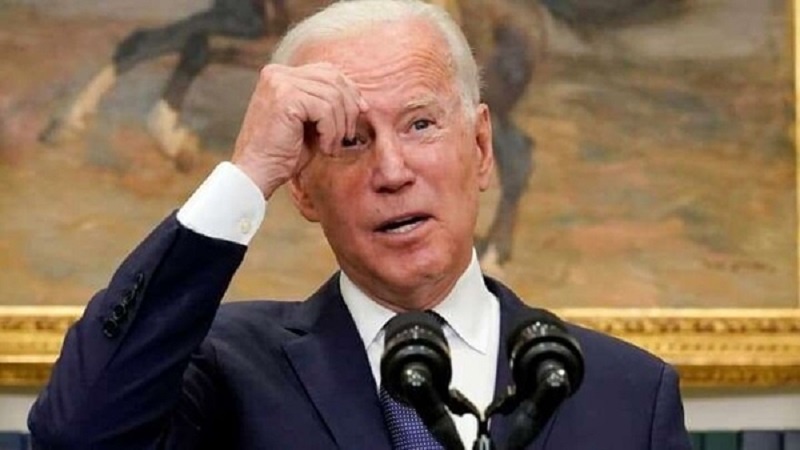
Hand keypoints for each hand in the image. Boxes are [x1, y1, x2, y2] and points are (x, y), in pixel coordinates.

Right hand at [232, 63, 368, 198]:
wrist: (256, 173)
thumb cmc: (282, 154)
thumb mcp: (309, 123)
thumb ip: (326, 104)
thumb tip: (360, 100)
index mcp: (281, 75)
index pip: (327, 71)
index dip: (349, 90)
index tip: (361, 111)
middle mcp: (278, 73)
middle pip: (333, 79)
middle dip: (349, 108)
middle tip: (348, 135)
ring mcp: (279, 83)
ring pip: (332, 96)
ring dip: (340, 126)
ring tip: (332, 146)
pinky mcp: (285, 98)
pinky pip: (325, 110)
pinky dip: (331, 132)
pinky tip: (324, 148)